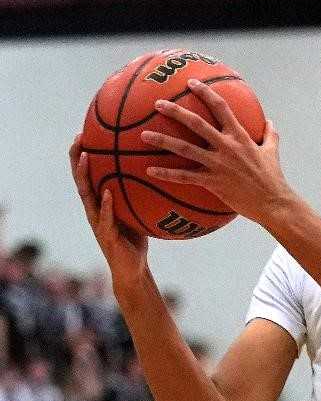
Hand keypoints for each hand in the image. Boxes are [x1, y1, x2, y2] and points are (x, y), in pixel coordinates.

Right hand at [69, 135, 149, 289]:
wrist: (133, 269)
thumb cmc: (137, 239)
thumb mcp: (140, 212)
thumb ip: (143, 195)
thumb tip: (162, 174)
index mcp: (100, 202)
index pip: (89, 174)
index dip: (84, 154)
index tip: (85, 132)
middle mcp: (94, 209)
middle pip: (81, 179)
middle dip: (78, 157)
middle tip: (79, 137)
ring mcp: (98, 222)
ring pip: (86, 195)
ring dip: (84, 175)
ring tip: (86, 157)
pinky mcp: (106, 235)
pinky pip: (104, 218)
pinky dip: (106, 205)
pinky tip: (107, 193)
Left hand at [143, 79, 294, 226]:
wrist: (274, 203)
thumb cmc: (273, 178)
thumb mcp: (272, 153)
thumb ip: (270, 135)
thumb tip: (270, 122)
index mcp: (240, 137)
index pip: (221, 108)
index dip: (205, 93)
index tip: (191, 83)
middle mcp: (226, 147)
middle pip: (196, 123)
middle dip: (175, 111)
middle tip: (158, 103)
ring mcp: (218, 165)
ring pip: (184, 149)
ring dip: (162, 140)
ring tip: (144, 135)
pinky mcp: (213, 182)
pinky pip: (185, 177)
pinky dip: (167, 173)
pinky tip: (150, 170)